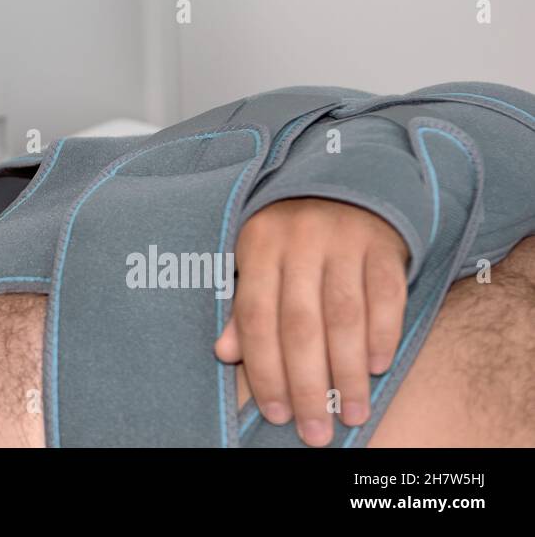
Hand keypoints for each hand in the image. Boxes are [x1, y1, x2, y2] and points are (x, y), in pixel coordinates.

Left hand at [214, 196, 408, 446]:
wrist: (345, 179)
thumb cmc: (292, 233)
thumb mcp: (258, 258)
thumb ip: (244, 306)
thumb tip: (223, 353)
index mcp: (258, 245)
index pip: (256, 317)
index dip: (264, 369)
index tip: (276, 413)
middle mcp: (299, 241)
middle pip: (301, 325)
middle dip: (308, 385)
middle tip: (316, 430)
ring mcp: (343, 240)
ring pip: (344, 317)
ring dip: (348, 372)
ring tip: (352, 412)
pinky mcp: (382, 244)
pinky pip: (385, 296)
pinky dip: (382, 334)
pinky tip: (378, 367)